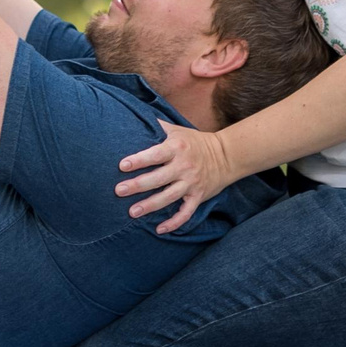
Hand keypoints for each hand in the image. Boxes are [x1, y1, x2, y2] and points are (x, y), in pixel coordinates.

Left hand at [115, 119, 238, 233]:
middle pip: (158, 178)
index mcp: (177, 148)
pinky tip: (159, 229)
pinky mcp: (198, 197)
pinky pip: (186, 213)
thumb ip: (157, 126)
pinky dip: (174, 223)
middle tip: (119, 191)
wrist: (226, 155)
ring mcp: (192, 183)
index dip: (139, 160)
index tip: (122, 166)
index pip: (155, 154)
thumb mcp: (177, 129)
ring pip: (169, 197)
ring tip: (132, 212)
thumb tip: (135, 117)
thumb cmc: (195, 142)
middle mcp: (184, 166)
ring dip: (150, 206)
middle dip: (137, 185)